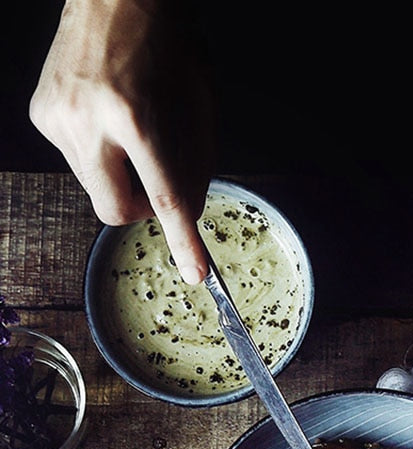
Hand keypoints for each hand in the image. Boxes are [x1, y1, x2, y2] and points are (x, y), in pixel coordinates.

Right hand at [30, 0, 213, 283]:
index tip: (196, 271)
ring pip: (95, 187)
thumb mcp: (199, 105)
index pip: (165, 199)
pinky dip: (97, 149)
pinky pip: (77, 159)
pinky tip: (103, 112)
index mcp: (138, 117)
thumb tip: (188, 216)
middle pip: (116, 211)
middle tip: (155, 183)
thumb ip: (196, 165)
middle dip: (140, 209)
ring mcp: (60, 118)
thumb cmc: (166, 42)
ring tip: (127, 127)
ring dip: (118, 173)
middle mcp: (91, 121)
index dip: (183, 241)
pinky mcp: (42, 115)